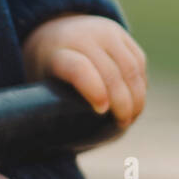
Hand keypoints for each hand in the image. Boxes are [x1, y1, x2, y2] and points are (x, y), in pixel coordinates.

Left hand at [21, 14, 146, 127]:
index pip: (78, 68)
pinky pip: (138, 61)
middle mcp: (81, 37)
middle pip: (111, 73)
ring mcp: (104, 32)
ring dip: (136, 96)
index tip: (102, 110)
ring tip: (131, 117)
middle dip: (122, 103)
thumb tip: (58, 147)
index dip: (94, 89)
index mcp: (55, 53)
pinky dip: (140, 83)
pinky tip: (135, 101)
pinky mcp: (121, 33)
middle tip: (122, 124)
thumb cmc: (45, 72)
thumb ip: (50, 113)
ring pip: (130, 67)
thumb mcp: (38, 89)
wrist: (52, 31)